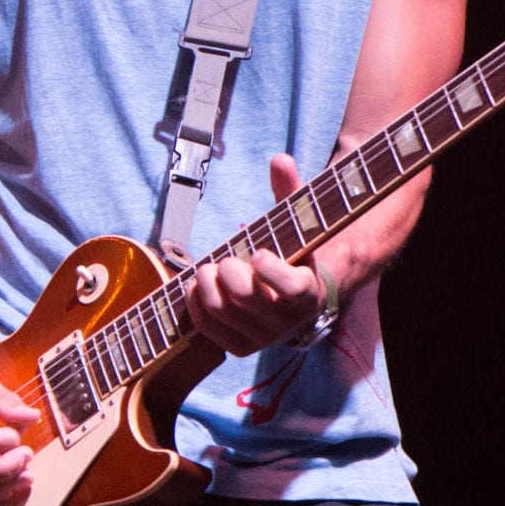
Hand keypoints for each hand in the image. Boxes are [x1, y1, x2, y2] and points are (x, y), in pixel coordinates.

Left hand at [187, 153, 328, 354]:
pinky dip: (195, 302)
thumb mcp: (296, 222)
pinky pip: (208, 327)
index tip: (256, 252)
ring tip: (210, 267)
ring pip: (221, 310)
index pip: (291, 288)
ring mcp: (263, 338)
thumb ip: (290, 191)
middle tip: (227, 258)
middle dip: (228, 269)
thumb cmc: (293, 251)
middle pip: (245, 295)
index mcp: (308, 292)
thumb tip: (280, 158)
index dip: (269, 268)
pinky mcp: (240, 347)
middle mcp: (288, 322)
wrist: (296, 296)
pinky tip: (198, 283)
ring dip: (207, 282)